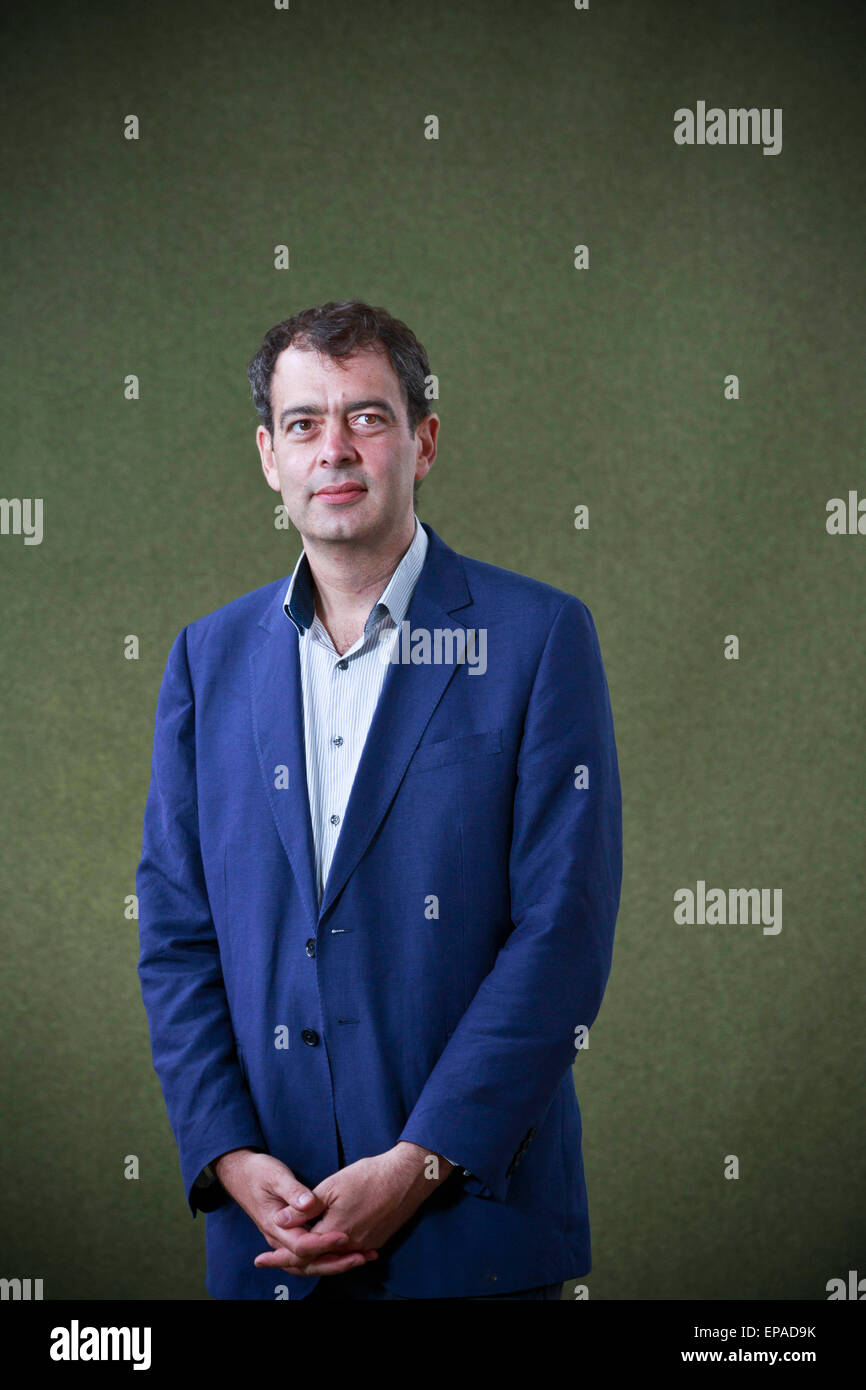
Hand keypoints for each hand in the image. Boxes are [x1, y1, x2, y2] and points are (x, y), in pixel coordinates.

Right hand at [212, 1148, 376, 1277]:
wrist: (241, 1173)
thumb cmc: (258, 1172)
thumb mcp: (275, 1176)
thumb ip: (292, 1191)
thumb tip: (308, 1203)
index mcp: (275, 1226)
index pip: (302, 1246)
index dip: (324, 1243)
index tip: (345, 1236)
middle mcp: (279, 1239)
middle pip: (308, 1263)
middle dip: (336, 1262)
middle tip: (362, 1257)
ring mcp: (285, 1240)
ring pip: (310, 1263)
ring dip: (336, 1263)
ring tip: (362, 1258)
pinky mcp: (292, 1235)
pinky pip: (311, 1255)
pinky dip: (329, 1257)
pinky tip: (349, 1252)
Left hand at [252, 1142, 454, 1272]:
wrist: (407, 1177)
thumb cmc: (370, 1175)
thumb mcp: (332, 1186)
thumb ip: (306, 1207)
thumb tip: (281, 1221)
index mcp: (335, 1232)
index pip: (300, 1253)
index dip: (279, 1257)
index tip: (260, 1259)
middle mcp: (350, 1245)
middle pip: (315, 1262)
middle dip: (291, 1262)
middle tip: (269, 1261)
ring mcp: (365, 1245)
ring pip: (333, 1259)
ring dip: (313, 1258)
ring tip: (295, 1255)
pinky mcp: (376, 1241)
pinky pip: (349, 1254)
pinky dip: (333, 1254)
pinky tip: (326, 1249)